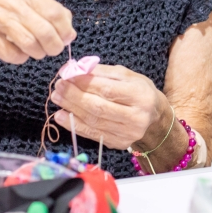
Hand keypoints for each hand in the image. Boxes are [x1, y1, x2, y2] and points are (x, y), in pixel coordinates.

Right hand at [0, 0, 75, 63]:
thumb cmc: (5, 6)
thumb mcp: (28, 0)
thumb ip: (51, 13)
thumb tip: (70, 34)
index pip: (55, 13)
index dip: (65, 30)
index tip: (66, 39)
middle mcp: (12, 2)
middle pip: (44, 31)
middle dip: (54, 46)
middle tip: (53, 50)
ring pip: (30, 44)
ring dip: (38, 53)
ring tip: (37, 52)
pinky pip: (12, 54)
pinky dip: (20, 58)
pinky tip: (19, 52)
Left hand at [51, 64, 166, 149]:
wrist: (155, 118)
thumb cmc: (138, 92)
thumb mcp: (126, 76)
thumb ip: (101, 72)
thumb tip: (75, 69)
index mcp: (140, 95)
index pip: (108, 89)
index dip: (85, 83)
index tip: (67, 75)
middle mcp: (136, 116)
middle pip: (99, 107)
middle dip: (74, 96)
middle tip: (58, 86)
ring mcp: (127, 133)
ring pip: (93, 121)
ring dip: (71, 109)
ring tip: (57, 98)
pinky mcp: (119, 143)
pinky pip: (92, 134)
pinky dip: (74, 125)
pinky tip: (61, 116)